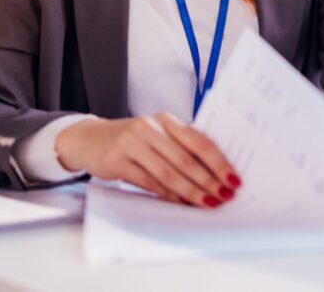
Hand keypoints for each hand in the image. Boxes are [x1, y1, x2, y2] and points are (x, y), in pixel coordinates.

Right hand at [55, 112, 239, 207]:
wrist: (88, 138)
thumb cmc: (132, 140)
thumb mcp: (156, 135)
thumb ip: (180, 147)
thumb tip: (215, 173)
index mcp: (166, 120)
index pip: (199, 140)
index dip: (218, 161)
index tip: (234, 178)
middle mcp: (150, 128)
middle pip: (186, 159)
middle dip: (208, 180)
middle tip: (224, 195)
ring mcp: (132, 143)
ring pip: (168, 172)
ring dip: (191, 191)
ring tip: (207, 203)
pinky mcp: (117, 160)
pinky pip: (148, 182)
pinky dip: (167, 195)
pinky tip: (181, 203)